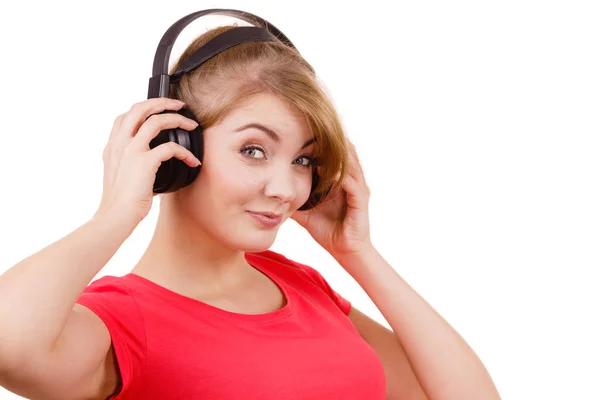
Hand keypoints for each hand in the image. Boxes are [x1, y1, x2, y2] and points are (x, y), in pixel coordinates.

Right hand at [95, 98, 200, 225]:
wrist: (114, 217)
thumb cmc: (120, 203)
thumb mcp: (120, 177)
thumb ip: (131, 165)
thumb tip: (152, 163)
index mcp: (112, 147)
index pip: (124, 117)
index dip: (143, 108)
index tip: (158, 110)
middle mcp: (119, 144)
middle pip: (139, 108)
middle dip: (162, 102)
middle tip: (179, 105)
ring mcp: (131, 151)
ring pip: (156, 121)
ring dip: (178, 119)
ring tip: (191, 125)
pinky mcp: (144, 162)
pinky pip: (171, 148)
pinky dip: (186, 153)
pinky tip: (193, 161)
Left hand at [291, 139, 371, 259]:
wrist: (344, 251)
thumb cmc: (327, 230)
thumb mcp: (305, 210)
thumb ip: (294, 198)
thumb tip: (273, 193)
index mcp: (339, 180)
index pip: (333, 154)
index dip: (321, 142)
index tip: (304, 131)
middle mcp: (351, 180)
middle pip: (344, 152)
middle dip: (330, 140)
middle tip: (314, 128)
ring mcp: (358, 188)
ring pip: (350, 163)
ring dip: (337, 153)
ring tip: (323, 142)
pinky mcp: (360, 200)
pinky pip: (352, 183)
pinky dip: (342, 174)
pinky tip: (330, 170)